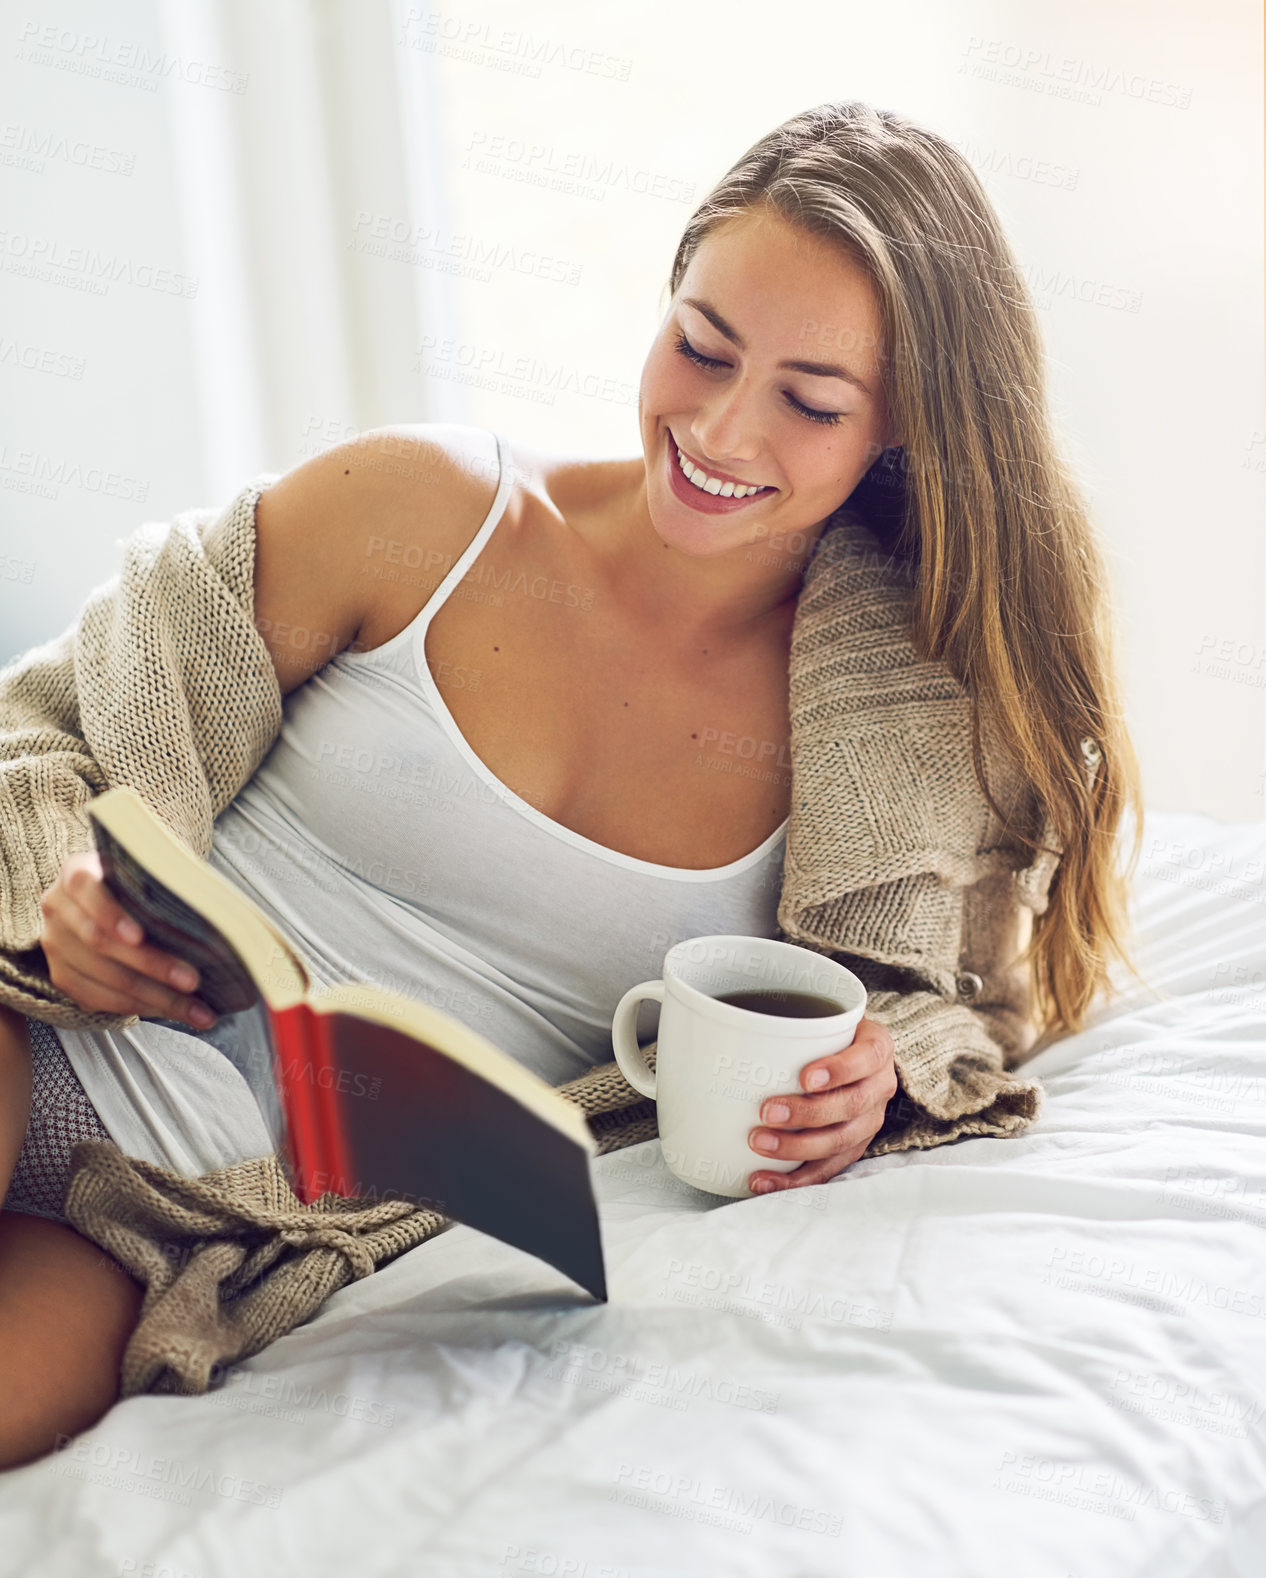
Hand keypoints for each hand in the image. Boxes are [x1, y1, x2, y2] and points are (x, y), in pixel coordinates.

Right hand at [39, 851, 217, 1029]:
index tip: (140, 937)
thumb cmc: (134, 886)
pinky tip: (170, 1010)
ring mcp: (55, 945)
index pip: (87, 890)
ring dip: (154, 998)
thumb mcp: (145, 874)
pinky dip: (138, 1008)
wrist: (103, 901)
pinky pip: (98, 999)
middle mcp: (58, 909)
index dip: (112, 915)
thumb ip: (164, 886)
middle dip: (151, 966)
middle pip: (101, 943)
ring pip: (103, 978)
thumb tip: (215, 910)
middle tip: (192, 981)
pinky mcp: (62, 976)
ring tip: (196, 1009)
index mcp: (77, 875)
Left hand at [746, 1014, 897, 1193]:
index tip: (806, 1077)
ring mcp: (868, 1122)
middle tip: (768, 1111)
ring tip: (759, 1143)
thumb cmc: (829, 1035)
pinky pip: (826, 1170)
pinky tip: (763, 1179)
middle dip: (807, 1113)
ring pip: (840, 1142)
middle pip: (851, 1105)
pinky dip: (793, 1179)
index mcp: (876, 1049)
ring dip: (796, 1147)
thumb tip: (730, 1029)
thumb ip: (792, 1022)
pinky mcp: (852, 1148)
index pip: (866, 1057)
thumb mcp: (823, 1017)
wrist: (854, 1057)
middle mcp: (879, 1087)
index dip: (839, 1070)